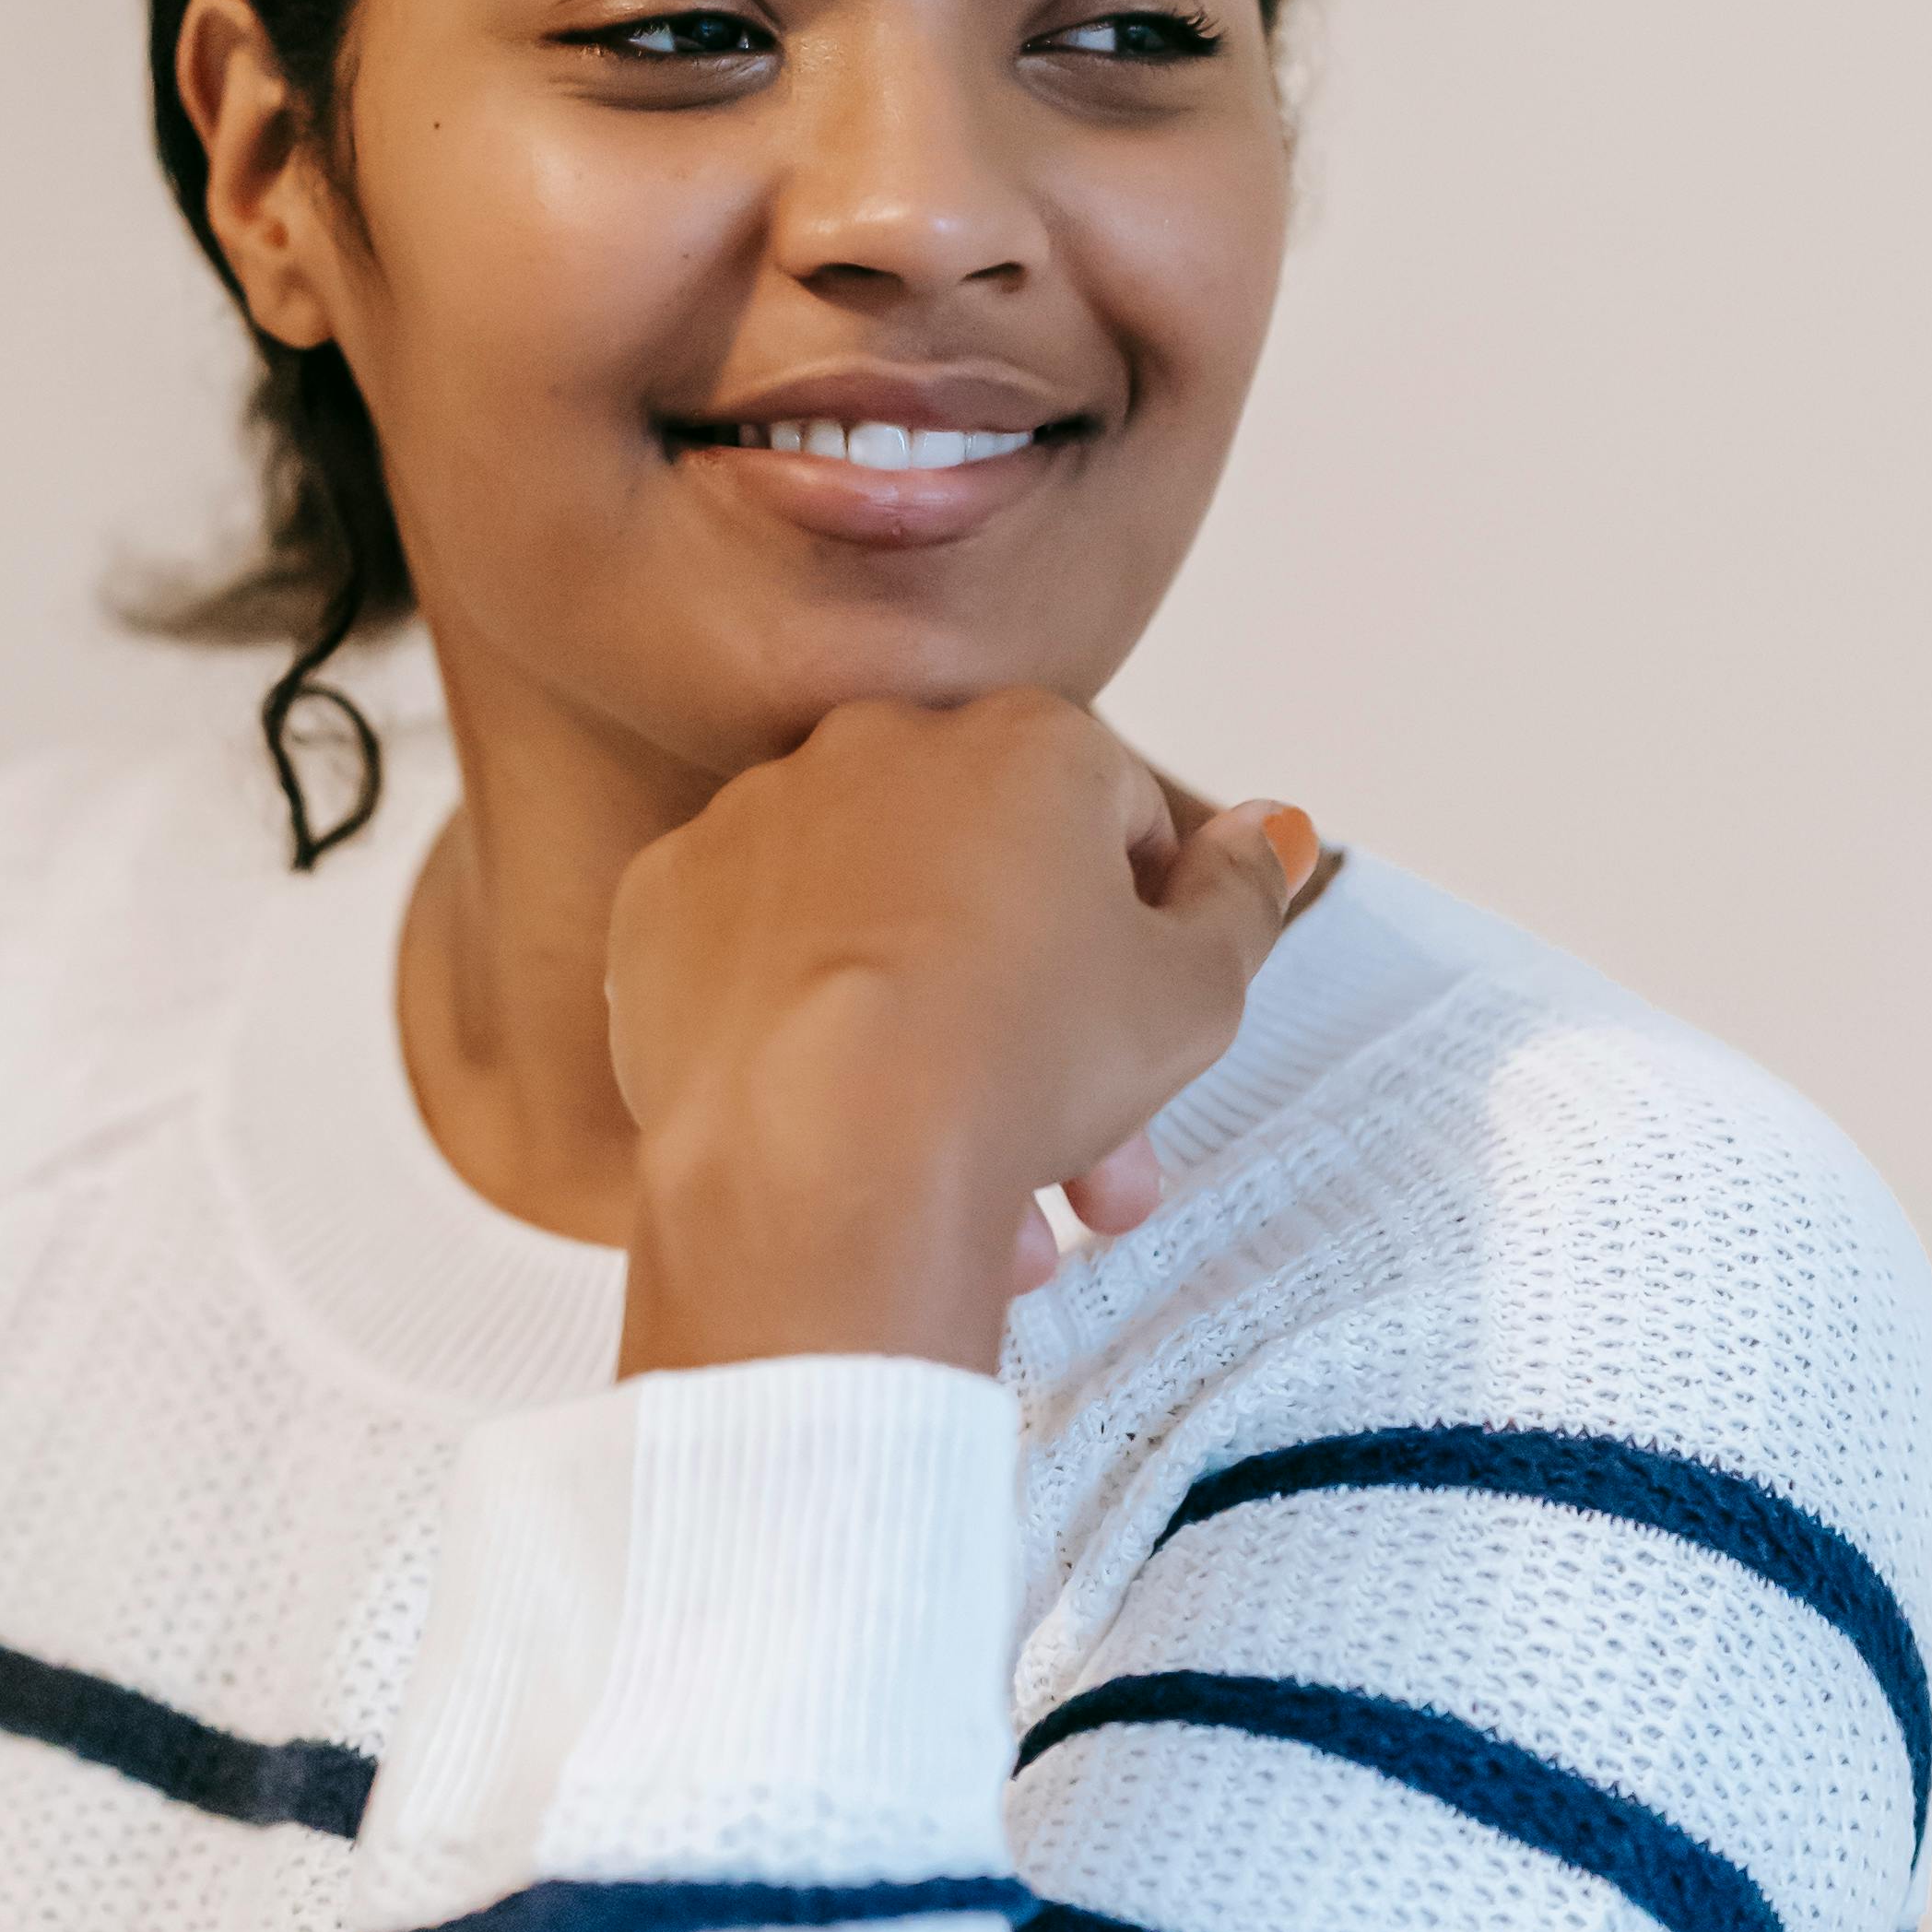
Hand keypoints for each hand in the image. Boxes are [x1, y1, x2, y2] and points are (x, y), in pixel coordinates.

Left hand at [609, 693, 1312, 1380]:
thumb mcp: (1193, 993)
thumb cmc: (1015, 1065)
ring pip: (875, 927)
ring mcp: (759, 814)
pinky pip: (754, 953)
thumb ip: (1242, 898)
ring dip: (930, 1033)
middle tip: (1086, 1154)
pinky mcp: (663, 897)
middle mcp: (883, 745)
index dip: (1140, 929)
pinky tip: (839, 1120)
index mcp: (1026, 741)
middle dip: (1044, 1015)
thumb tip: (1269, 828)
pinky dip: (797, 1022)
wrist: (820, 1153)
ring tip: (969, 1189)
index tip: (1138, 1024)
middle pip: (988, 878)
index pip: (1116, 811)